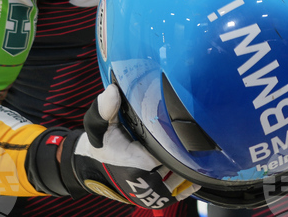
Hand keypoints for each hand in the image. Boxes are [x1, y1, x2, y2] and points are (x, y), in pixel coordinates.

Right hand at [60, 85, 198, 207]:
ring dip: (186, 169)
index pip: (165, 153)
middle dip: (183, 155)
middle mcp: (142, 181)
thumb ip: (105, 108)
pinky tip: (195, 178)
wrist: (92, 167)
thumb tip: (112, 91)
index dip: (175, 142)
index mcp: (133, 162)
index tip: (181, 130)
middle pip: (175, 167)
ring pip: (177, 180)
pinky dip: (186, 187)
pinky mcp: (151, 198)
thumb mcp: (98, 124)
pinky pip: (175, 194)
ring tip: (194, 155)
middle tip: (191, 141)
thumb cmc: (99, 145)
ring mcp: (147, 192)